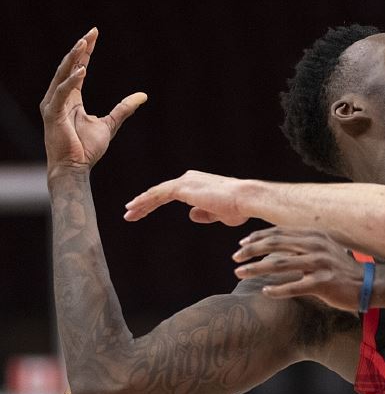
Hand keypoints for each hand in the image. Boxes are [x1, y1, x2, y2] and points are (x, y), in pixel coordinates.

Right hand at [40, 28, 146, 174]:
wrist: (76, 168)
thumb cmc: (87, 149)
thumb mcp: (111, 124)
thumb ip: (124, 108)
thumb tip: (143, 96)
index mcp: (71, 98)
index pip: (78, 68)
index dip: (86, 51)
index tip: (94, 34)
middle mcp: (60, 97)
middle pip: (69, 66)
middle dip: (80, 48)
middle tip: (91, 32)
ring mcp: (54, 104)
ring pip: (63, 75)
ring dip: (73, 58)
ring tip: (84, 43)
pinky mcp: (52, 114)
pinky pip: (61, 92)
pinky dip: (71, 81)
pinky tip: (82, 70)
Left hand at [124, 169, 251, 225]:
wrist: (246, 199)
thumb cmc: (239, 207)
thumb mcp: (220, 214)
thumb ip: (205, 214)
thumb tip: (191, 215)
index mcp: (199, 184)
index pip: (172, 193)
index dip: (156, 203)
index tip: (144, 211)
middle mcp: (190, 179)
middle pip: (161, 191)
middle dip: (145, 203)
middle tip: (131, 213)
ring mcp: (185, 182)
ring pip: (157, 193)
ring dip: (141, 203)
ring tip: (128, 214)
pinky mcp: (183, 188)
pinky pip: (158, 195)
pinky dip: (145, 201)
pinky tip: (134, 209)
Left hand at [233, 227, 363, 310]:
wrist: (368, 284)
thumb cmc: (341, 269)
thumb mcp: (323, 249)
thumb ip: (302, 245)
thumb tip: (275, 247)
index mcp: (314, 235)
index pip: (279, 232)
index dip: (258, 237)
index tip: (241, 245)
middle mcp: (316, 246)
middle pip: (276, 244)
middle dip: (251, 251)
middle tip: (235, 258)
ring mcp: (320, 264)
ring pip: (280, 264)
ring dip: (256, 269)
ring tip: (239, 273)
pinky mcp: (323, 282)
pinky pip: (295, 286)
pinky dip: (278, 290)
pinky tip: (265, 292)